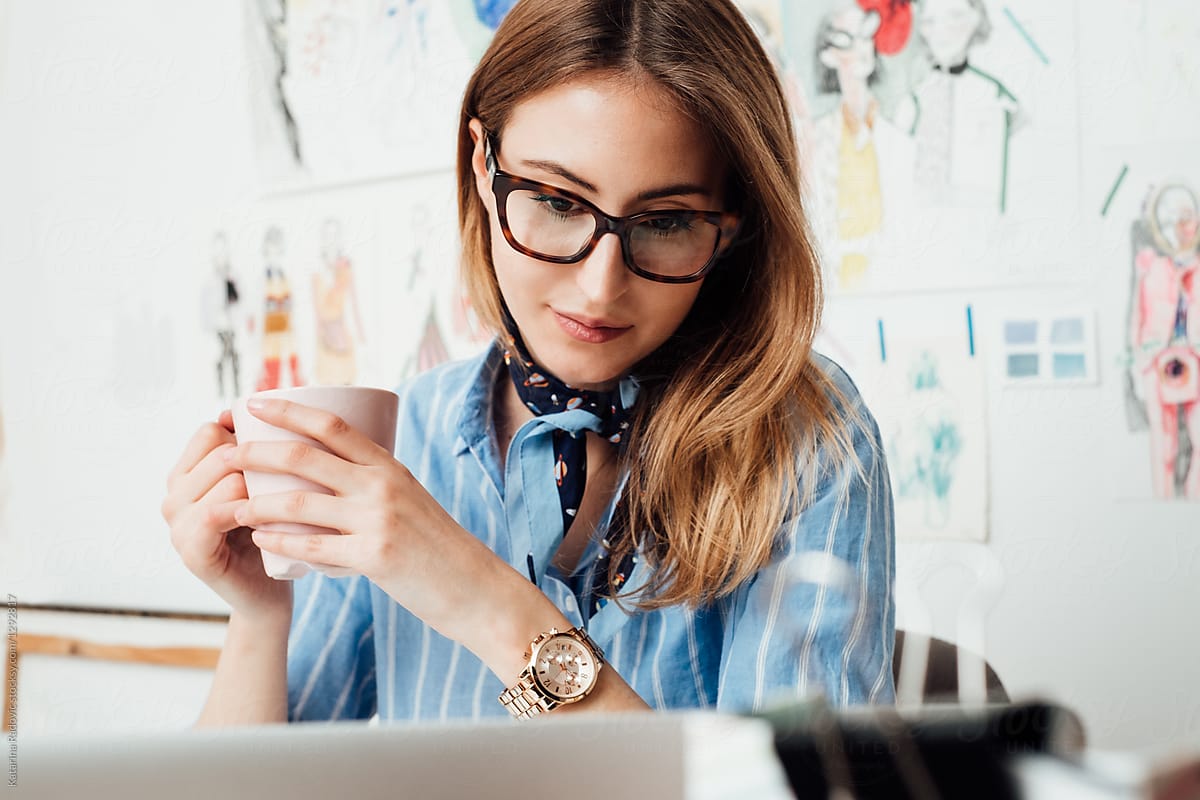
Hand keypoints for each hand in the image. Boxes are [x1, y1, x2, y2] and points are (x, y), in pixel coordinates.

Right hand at [162, 410, 292, 622]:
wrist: (268, 593)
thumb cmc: (270, 532)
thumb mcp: (261, 485)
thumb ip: (252, 453)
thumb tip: (250, 406)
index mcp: (185, 476)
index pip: (210, 431)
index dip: (246, 435)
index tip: (277, 452)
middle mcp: (173, 496)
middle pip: (219, 452)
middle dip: (259, 460)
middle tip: (292, 480)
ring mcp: (177, 525)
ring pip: (223, 478)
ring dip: (261, 484)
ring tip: (288, 498)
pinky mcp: (191, 551)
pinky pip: (216, 514)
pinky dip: (247, 509)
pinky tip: (272, 516)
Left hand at [224, 398, 531, 644]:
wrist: (476, 588)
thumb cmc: (437, 547)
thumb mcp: (409, 500)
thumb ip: (372, 485)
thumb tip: (328, 472)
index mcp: (389, 467)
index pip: (332, 426)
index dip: (289, 411)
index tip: (254, 403)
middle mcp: (382, 486)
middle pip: (305, 458)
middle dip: (258, 453)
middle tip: (227, 454)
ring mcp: (379, 521)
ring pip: (299, 503)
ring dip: (257, 503)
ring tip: (230, 505)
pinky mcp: (375, 558)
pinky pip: (312, 548)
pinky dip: (278, 543)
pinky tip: (258, 541)